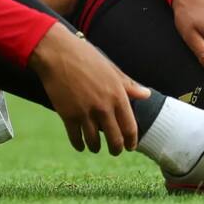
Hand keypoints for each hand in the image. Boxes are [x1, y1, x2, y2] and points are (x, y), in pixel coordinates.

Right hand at [29, 24, 150, 154]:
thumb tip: (146, 95)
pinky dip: (79, 145)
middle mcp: (104, 107)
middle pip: (114, 139)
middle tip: (115, 151)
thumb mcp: (111, 69)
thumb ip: (129, 85)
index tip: (130, 146)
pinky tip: (80, 145)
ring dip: (96, 148)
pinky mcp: (68, 116)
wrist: (57, 53)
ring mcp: (85, 113)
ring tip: (96, 148)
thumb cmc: (85, 56)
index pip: (130, 127)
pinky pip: (76, 139)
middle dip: (116, 149)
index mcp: (118, 95)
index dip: (131, 141)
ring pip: (94, 142)